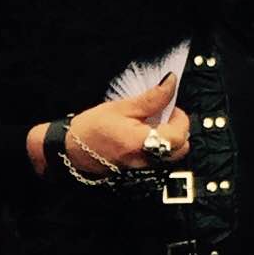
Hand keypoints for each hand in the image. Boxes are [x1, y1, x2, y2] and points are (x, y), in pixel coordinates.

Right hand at [59, 84, 189, 173]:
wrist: (71, 151)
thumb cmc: (91, 129)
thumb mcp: (121, 107)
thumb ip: (151, 98)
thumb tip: (170, 83)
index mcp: (142, 142)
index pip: (179, 134)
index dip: (180, 117)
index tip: (169, 105)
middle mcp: (146, 160)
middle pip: (182, 148)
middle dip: (179, 129)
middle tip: (164, 115)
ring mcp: (143, 168)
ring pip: (172, 155)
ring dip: (170, 138)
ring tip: (153, 125)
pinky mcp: (138, 171)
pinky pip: (159, 158)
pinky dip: (159, 145)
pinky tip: (144, 135)